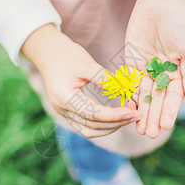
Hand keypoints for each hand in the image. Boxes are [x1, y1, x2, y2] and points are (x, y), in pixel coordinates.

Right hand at [21, 24, 141, 137]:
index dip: (115, 116)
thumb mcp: (87, 63)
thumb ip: (105, 79)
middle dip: (116, 124)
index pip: (93, 114)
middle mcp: (61, 109)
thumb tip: (126, 92)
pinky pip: (86, 126)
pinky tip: (117, 118)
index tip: (133, 113)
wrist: (48, 53)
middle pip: (92, 126)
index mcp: (64, 97)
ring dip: (110, 128)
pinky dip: (102, 125)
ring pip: (89, 131)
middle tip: (136, 116)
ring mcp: (64, 113)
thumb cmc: (66, 55)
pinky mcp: (68, 112)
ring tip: (128, 118)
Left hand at [125, 0, 184, 137]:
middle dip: (153, 117)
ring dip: (141, 112)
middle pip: (157, 100)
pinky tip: (125, 110)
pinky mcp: (132, 62)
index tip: (164, 127)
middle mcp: (163, 74)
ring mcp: (147, 69)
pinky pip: (130, 82)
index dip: (169, 111)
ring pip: (143, 95)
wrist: (162, 3)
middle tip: (147, 134)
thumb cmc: (181, 24)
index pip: (173, 97)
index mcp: (179, 72)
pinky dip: (128, 96)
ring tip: (138, 129)